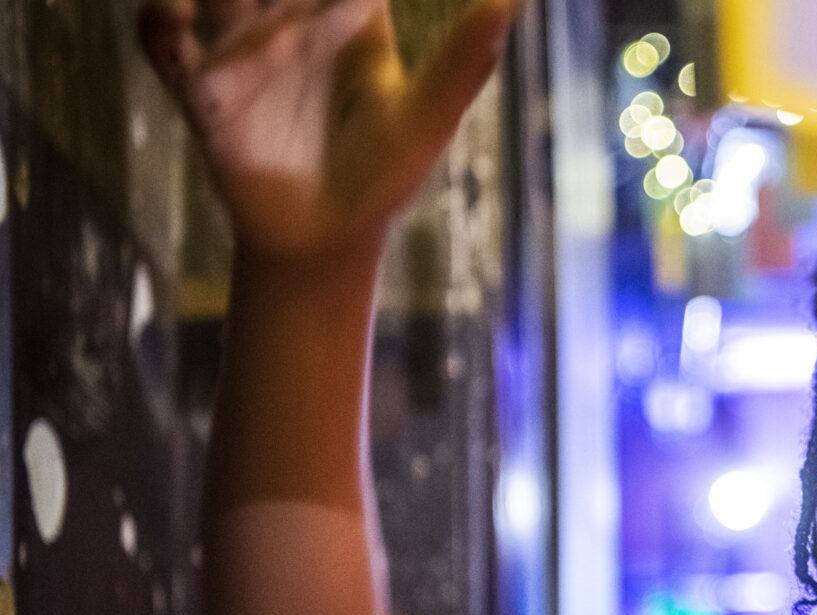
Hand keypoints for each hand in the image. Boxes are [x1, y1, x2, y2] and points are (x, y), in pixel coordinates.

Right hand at [139, 0, 522, 256]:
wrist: (326, 242)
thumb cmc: (386, 178)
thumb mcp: (426, 118)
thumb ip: (464, 61)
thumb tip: (511, 0)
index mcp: (349, 16)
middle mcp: (290, 22)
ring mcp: (242, 50)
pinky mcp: (201, 89)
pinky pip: (162, 39)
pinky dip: (159, 21)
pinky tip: (177, 17)